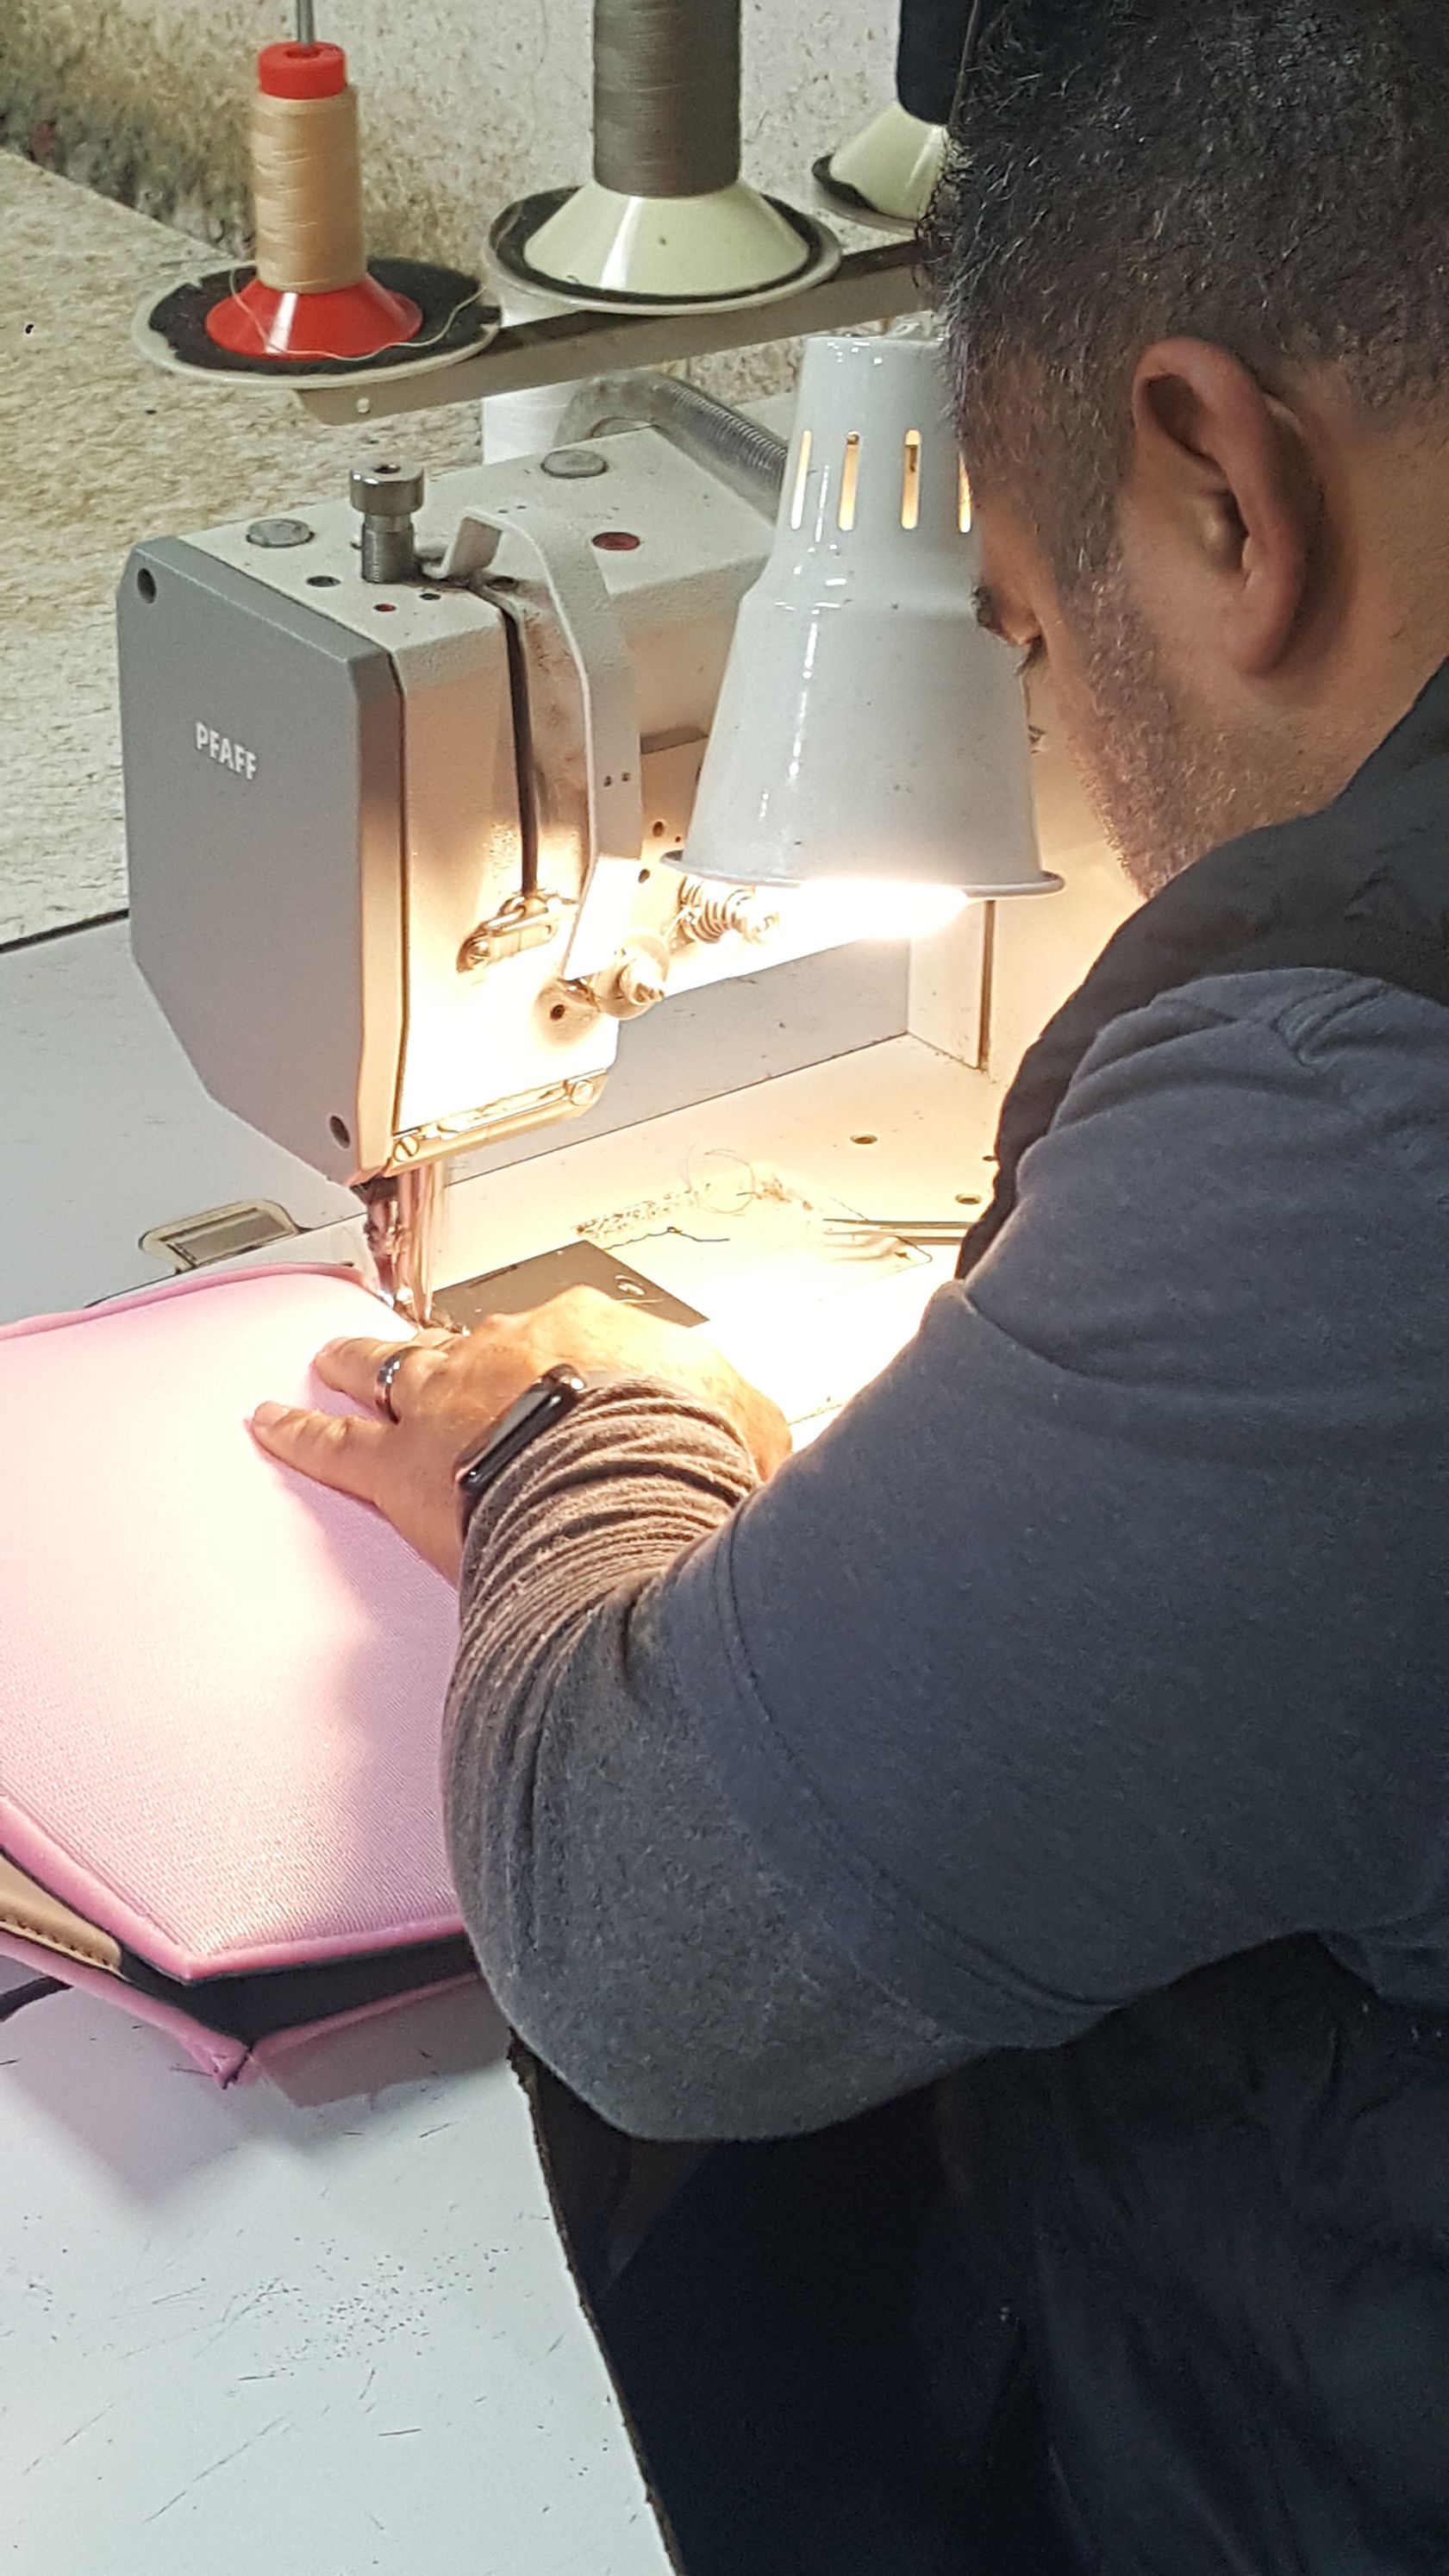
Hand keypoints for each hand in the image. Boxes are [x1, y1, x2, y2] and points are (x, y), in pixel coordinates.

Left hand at [249, 1286, 789, 1582]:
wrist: (615, 1483)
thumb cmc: (680, 1455)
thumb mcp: (748, 1430)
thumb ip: (748, 1435)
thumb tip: (775, 1456)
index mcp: (590, 1332)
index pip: (568, 1335)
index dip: (563, 1358)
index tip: (568, 1372)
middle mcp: (506, 1351)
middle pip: (466, 1339)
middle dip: (447, 1344)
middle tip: (432, 1346)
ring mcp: (444, 1402)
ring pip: (388, 1368)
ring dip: (358, 1362)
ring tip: (332, 1356)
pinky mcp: (397, 1467)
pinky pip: (332, 1445)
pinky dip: (298, 1433)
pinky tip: (270, 1423)